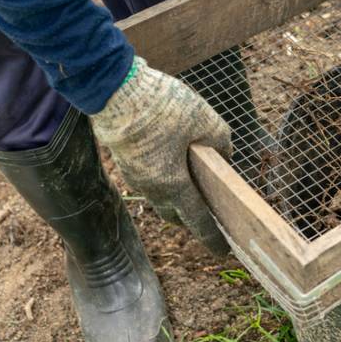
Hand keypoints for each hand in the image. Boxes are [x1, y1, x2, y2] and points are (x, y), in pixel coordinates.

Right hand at [91, 56, 232, 253]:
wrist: (116, 90)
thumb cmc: (163, 108)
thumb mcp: (207, 122)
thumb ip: (222, 144)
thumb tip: (224, 155)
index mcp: (173, 185)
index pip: (197, 220)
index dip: (212, 236)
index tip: (222, 250)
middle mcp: (152, 188)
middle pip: (175, 212)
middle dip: (191, 215)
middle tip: (209, 206)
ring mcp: (134, 176)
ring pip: (159, 194)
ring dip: (175, 192)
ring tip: (193, 176)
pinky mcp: (125, 160)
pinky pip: (148, 177)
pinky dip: (163, 175)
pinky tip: (173, 157)